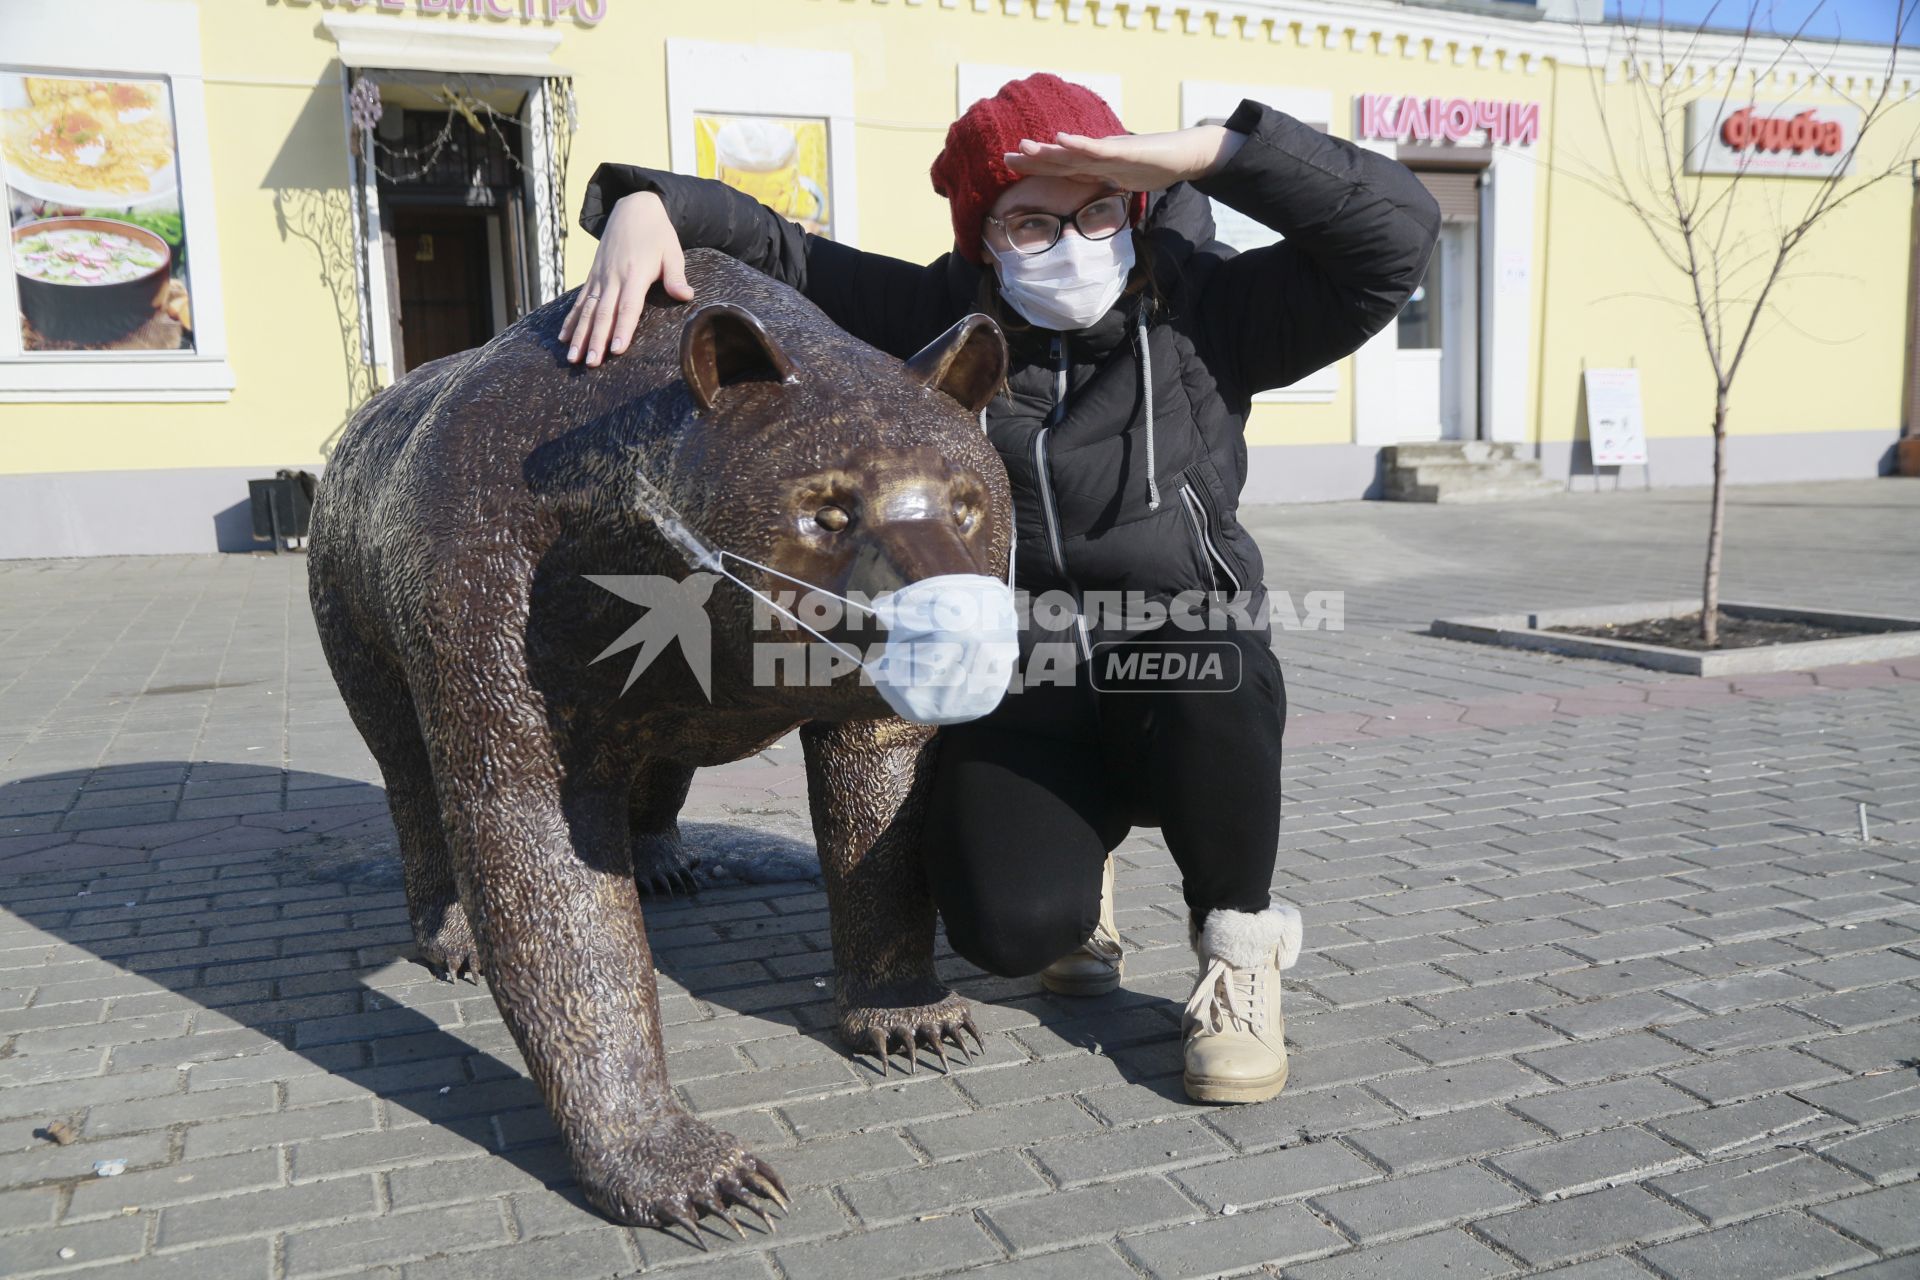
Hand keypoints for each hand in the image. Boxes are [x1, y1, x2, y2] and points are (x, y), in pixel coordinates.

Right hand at [559, 191, 693, 366]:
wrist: (633, 208)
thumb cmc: (658, 234)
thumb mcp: (672, 252)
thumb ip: (676, 276)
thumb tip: (686, 296)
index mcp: (635, 273)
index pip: (628, 306)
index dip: (622, 328)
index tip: (616, 349)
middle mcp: (613, 277)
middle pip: (603, 313)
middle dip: (596, 339)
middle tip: (590, 363)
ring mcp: (600, 277)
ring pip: (587, 310)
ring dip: (580, 336)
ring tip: (573, 358)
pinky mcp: (592, 276)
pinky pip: (579, 301)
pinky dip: (571, 320)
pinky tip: (564, 339)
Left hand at [1003, 125, 1244, 191]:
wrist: (1185, 155)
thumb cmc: (1156, 166)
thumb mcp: (1124, 182)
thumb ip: (1106, 187)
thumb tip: (1092, 205)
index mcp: (1096, 165)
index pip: (1061, 167)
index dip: (1037, 166)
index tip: (1012, 166)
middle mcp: (1098, 155)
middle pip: (1060, 158)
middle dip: (1033, 158)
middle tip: (1005, 158)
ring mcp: (1110, 152)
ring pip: (1074, 152)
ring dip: (1048, 150)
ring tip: (1024, 146)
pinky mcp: (1125, 150)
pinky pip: (1098, 148)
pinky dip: (1079, 144)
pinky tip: (1061, 139)